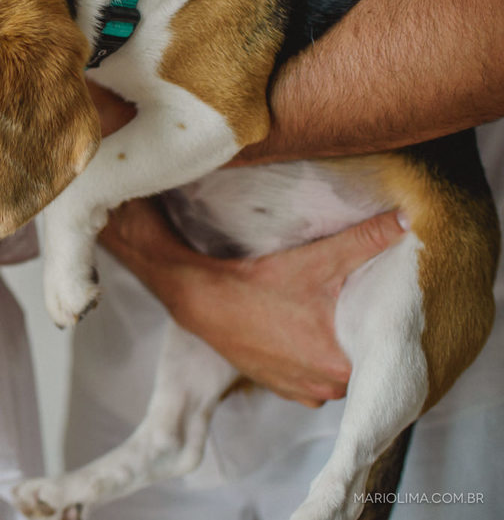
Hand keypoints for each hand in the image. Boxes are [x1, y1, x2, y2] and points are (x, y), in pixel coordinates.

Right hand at [100, 198, 405, 405]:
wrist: (205, 300)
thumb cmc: (260, 284)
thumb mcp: (318, 259)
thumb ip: (367, 240)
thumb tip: (407, 220)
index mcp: (340, 366)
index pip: (386, 359)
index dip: (389, 335)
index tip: (389, 315)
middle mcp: (321, 389)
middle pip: (362, 370)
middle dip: (363, 345)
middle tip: (360, 314)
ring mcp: (297, 392)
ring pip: (336, 379)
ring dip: (337, 358)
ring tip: (333, 327)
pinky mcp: (277, 387)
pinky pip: (310, 383)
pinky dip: (312, 365)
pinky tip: (306, 339)